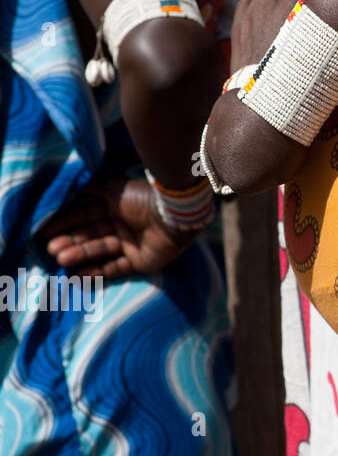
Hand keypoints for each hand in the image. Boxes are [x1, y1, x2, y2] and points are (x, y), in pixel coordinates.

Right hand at [42, 179, 197, 278]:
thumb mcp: (115, 188)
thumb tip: (73, 180)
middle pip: (92, 235)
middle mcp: (123, 225)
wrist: (174, 217)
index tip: (45, 230)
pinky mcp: (141, 262)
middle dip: (71, 241)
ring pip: (100, 251)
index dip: (67, 222)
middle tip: (51, 249)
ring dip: (80, 255)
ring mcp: (132, 244)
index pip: (87, 215)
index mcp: (118, 206)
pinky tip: (79, 274)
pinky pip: (116, 269)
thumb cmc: (144, 199)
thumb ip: (93, 185)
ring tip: (61, 259)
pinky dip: (98, 272)